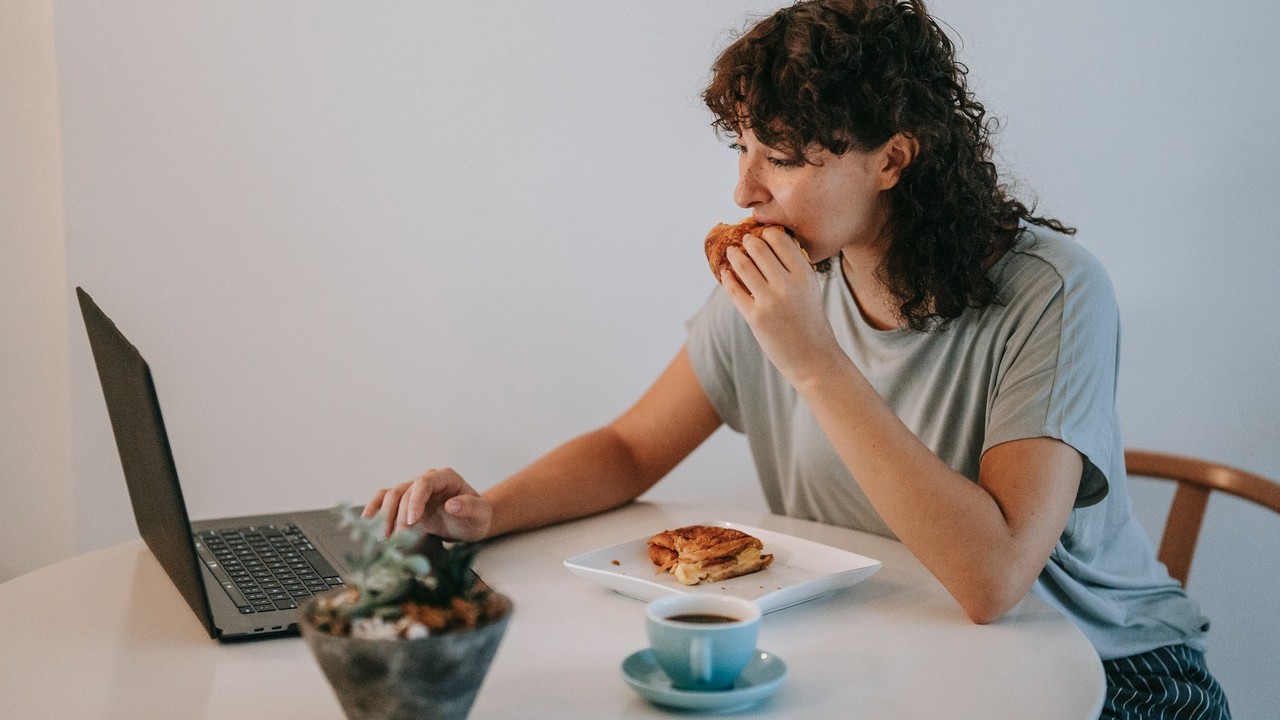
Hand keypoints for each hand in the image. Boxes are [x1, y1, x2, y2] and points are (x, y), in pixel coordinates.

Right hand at [361, 467, 492, 540]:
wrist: (470, 524)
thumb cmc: (476, 517)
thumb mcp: (480, 514)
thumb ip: (469, 507)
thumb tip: (452, 505)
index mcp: (446, 477)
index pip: (424, 483)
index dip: (415, 500)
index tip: (411, 521)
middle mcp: (427, 481)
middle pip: (404, 491)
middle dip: (398, 516)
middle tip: (398, 539)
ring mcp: (414, 491)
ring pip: (391, 496)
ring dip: (385, 516)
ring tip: (384, 538)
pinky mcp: (405, 503)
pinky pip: (385, 500)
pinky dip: (375, 509)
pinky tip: (368, 522)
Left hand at [720, 227, 842, 382]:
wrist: (813, 358)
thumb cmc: (812, 321)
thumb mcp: (811, 289)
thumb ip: (794, 267)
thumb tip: (770, 244)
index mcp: (805, 275)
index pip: (779, 239)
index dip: (766, 233)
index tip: (761, 232)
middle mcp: (787, 285)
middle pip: (758, 248)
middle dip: (748, 241)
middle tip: (743, 239)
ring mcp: (769, 302)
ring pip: (742, 266)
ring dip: (734, 255)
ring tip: (732, 252)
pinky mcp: (755, 317)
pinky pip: (734, 290)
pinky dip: (727, 278)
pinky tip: (725, 273)